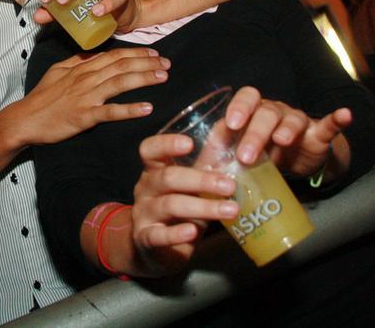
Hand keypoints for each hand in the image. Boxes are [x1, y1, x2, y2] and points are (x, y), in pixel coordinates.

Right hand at [12, 48, 169, 146]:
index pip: (114, 56)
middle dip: (147, 63)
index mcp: (81, 67)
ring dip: (144, 78)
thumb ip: (77, 61)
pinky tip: (146, 108)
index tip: (154, 53)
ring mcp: (86, 96)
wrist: (25, 118)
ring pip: (120, 83)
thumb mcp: (57, 71)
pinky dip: (129, 109)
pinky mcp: (84, 115)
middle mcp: (86, 78)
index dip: (136, 53)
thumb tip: (94, 54)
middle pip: (122, 66)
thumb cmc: (41, 97)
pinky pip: (110, 111)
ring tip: (163, 78)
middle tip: (167, 63)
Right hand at [130, 133, 238, 272]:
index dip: (166, 144)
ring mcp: (144, 214)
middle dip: (200, 180)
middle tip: (230, 184)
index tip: (189, 143)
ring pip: (169, 205)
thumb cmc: (178, 209)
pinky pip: (159, 235)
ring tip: (231, 210)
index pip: (150, 150)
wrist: (154, 248)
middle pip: (167, 178)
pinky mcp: (146, 239)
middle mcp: (145, 189)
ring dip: (202, 207)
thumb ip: (207, 159)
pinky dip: (176, 234)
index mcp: (154, 170)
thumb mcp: (191, 184)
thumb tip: (228, 127)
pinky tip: (193, 232)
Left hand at [223, 86, 351, 177]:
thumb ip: (223, 153)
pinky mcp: (318, 135)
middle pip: (266, 113)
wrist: (294, 162)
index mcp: (253, 112)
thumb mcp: (240, 152)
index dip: (239, 108)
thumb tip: (199, 167)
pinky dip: (337, 119)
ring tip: (281, 141)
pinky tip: (344, 114)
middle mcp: (275, 111)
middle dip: (255, 133)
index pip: (246, 99)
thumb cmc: (261, 153)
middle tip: (246, 156)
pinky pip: (329, 125)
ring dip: (286, 130)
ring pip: (292, 120)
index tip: (231, 124)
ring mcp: (297, 121)